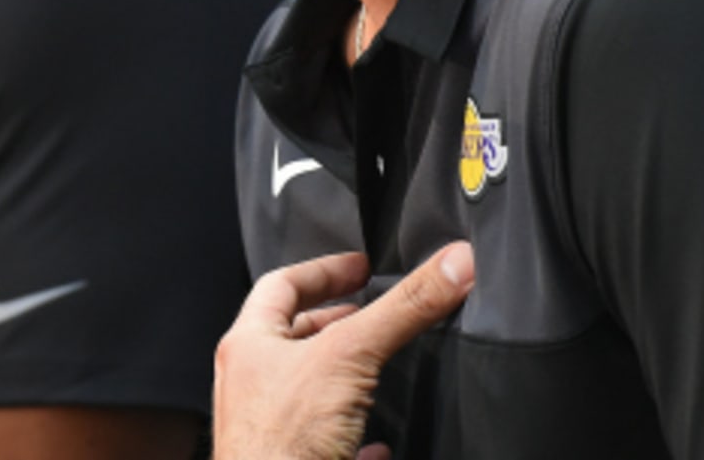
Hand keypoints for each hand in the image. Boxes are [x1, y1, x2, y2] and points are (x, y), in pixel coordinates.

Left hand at [212, 243, 473, 459]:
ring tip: (378, 366)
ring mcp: (268, 430)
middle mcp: (251, 385)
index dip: (324, 270)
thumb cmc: (283, 441)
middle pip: (291, 338)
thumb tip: (455, 262)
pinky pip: (324, 446)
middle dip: (335, 322)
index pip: (281, 285)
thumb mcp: (350, 355)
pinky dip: (356, 439)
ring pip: (307, 391)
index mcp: (248, 345)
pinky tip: (379, 446)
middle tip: (369, 311)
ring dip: (343, 376)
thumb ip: (403, 309)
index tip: (359, 266)